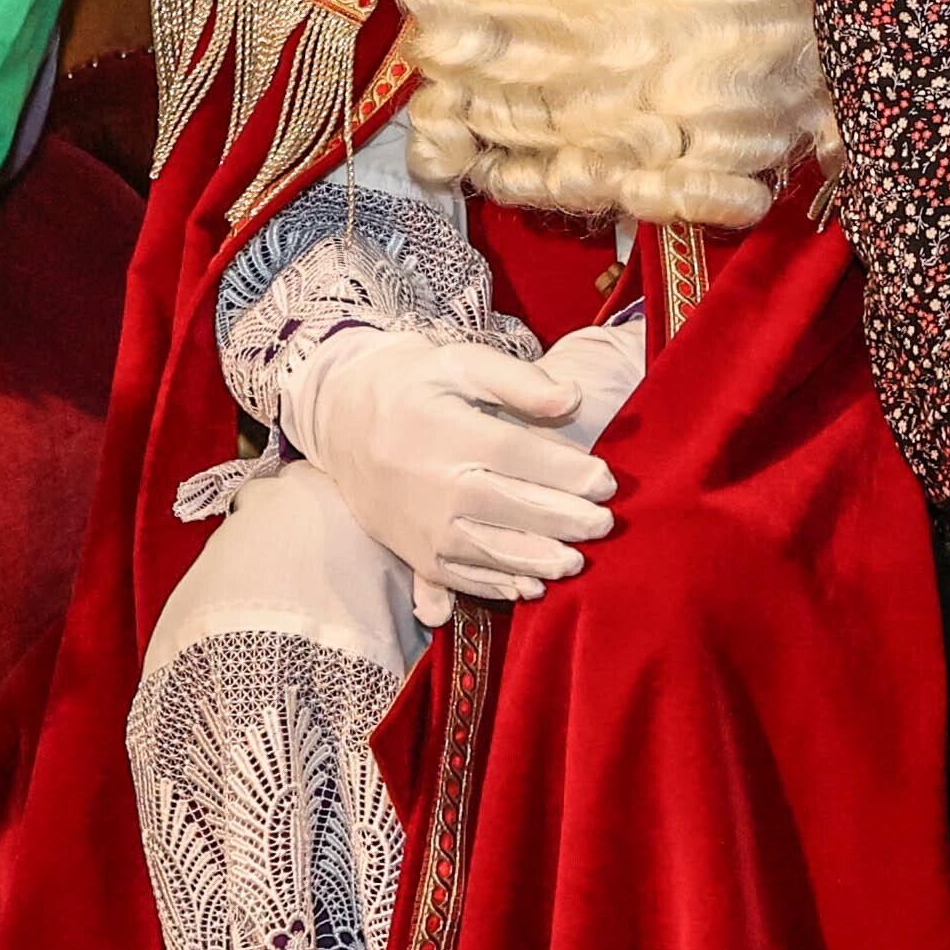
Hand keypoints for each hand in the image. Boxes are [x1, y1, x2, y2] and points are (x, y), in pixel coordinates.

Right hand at [274, 324, 618, 602]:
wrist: (341, 422)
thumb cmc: (415, 387)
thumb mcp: (462, 363)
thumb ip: (520, 381)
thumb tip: (575, 397)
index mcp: (452, 434)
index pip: (524, 458)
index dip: (572, 473)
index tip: (608, 482)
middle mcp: (437, 486)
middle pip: (515, 509)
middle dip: (567, 521)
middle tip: (605, 525)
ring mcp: (424, 526)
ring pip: (492, 552)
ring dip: (538, 561)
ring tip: (575, 563)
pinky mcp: (414, 553)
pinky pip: (461, 577)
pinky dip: (498, 586)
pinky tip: (530, 586)